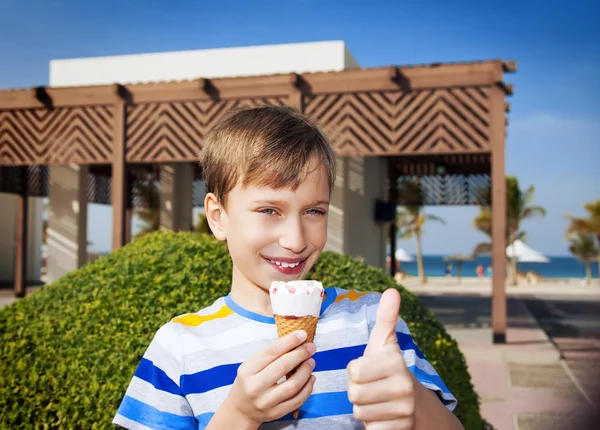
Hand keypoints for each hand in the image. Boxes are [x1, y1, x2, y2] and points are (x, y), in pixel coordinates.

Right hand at [221, 330, 316, 426]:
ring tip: (311, 361)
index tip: (302, 334)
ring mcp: (266, 402)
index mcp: (247, 371)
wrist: (241, 410)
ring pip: (292, 385)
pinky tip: (311, 378)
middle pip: (282, 367)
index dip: (288, 342)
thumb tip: (295, 342)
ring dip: (305, 371)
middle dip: (300, 354)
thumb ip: (269, 356)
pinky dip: (307, 388)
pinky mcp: (276, 413)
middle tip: (311, 347)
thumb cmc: (249, 382)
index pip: (270, 352)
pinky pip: (297, 400)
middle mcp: (255, 387)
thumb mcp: (250, 366)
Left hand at [347, 288, 415, 428]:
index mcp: (396, 363)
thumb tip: (392, 290)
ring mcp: (404, 411)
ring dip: (363, 407)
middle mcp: (404, 387)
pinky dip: (371, 423)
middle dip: (357, 390)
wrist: (416, 404)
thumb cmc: (390, 369)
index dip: (355, 370)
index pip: (353, 371)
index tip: (368, 369)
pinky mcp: (399, 429)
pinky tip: (382, 414)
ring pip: (359, 412)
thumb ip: (386, 318)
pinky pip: (369, 428)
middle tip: (372, 386)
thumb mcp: (385, 343)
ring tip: (377, 399)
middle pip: (354, 393)